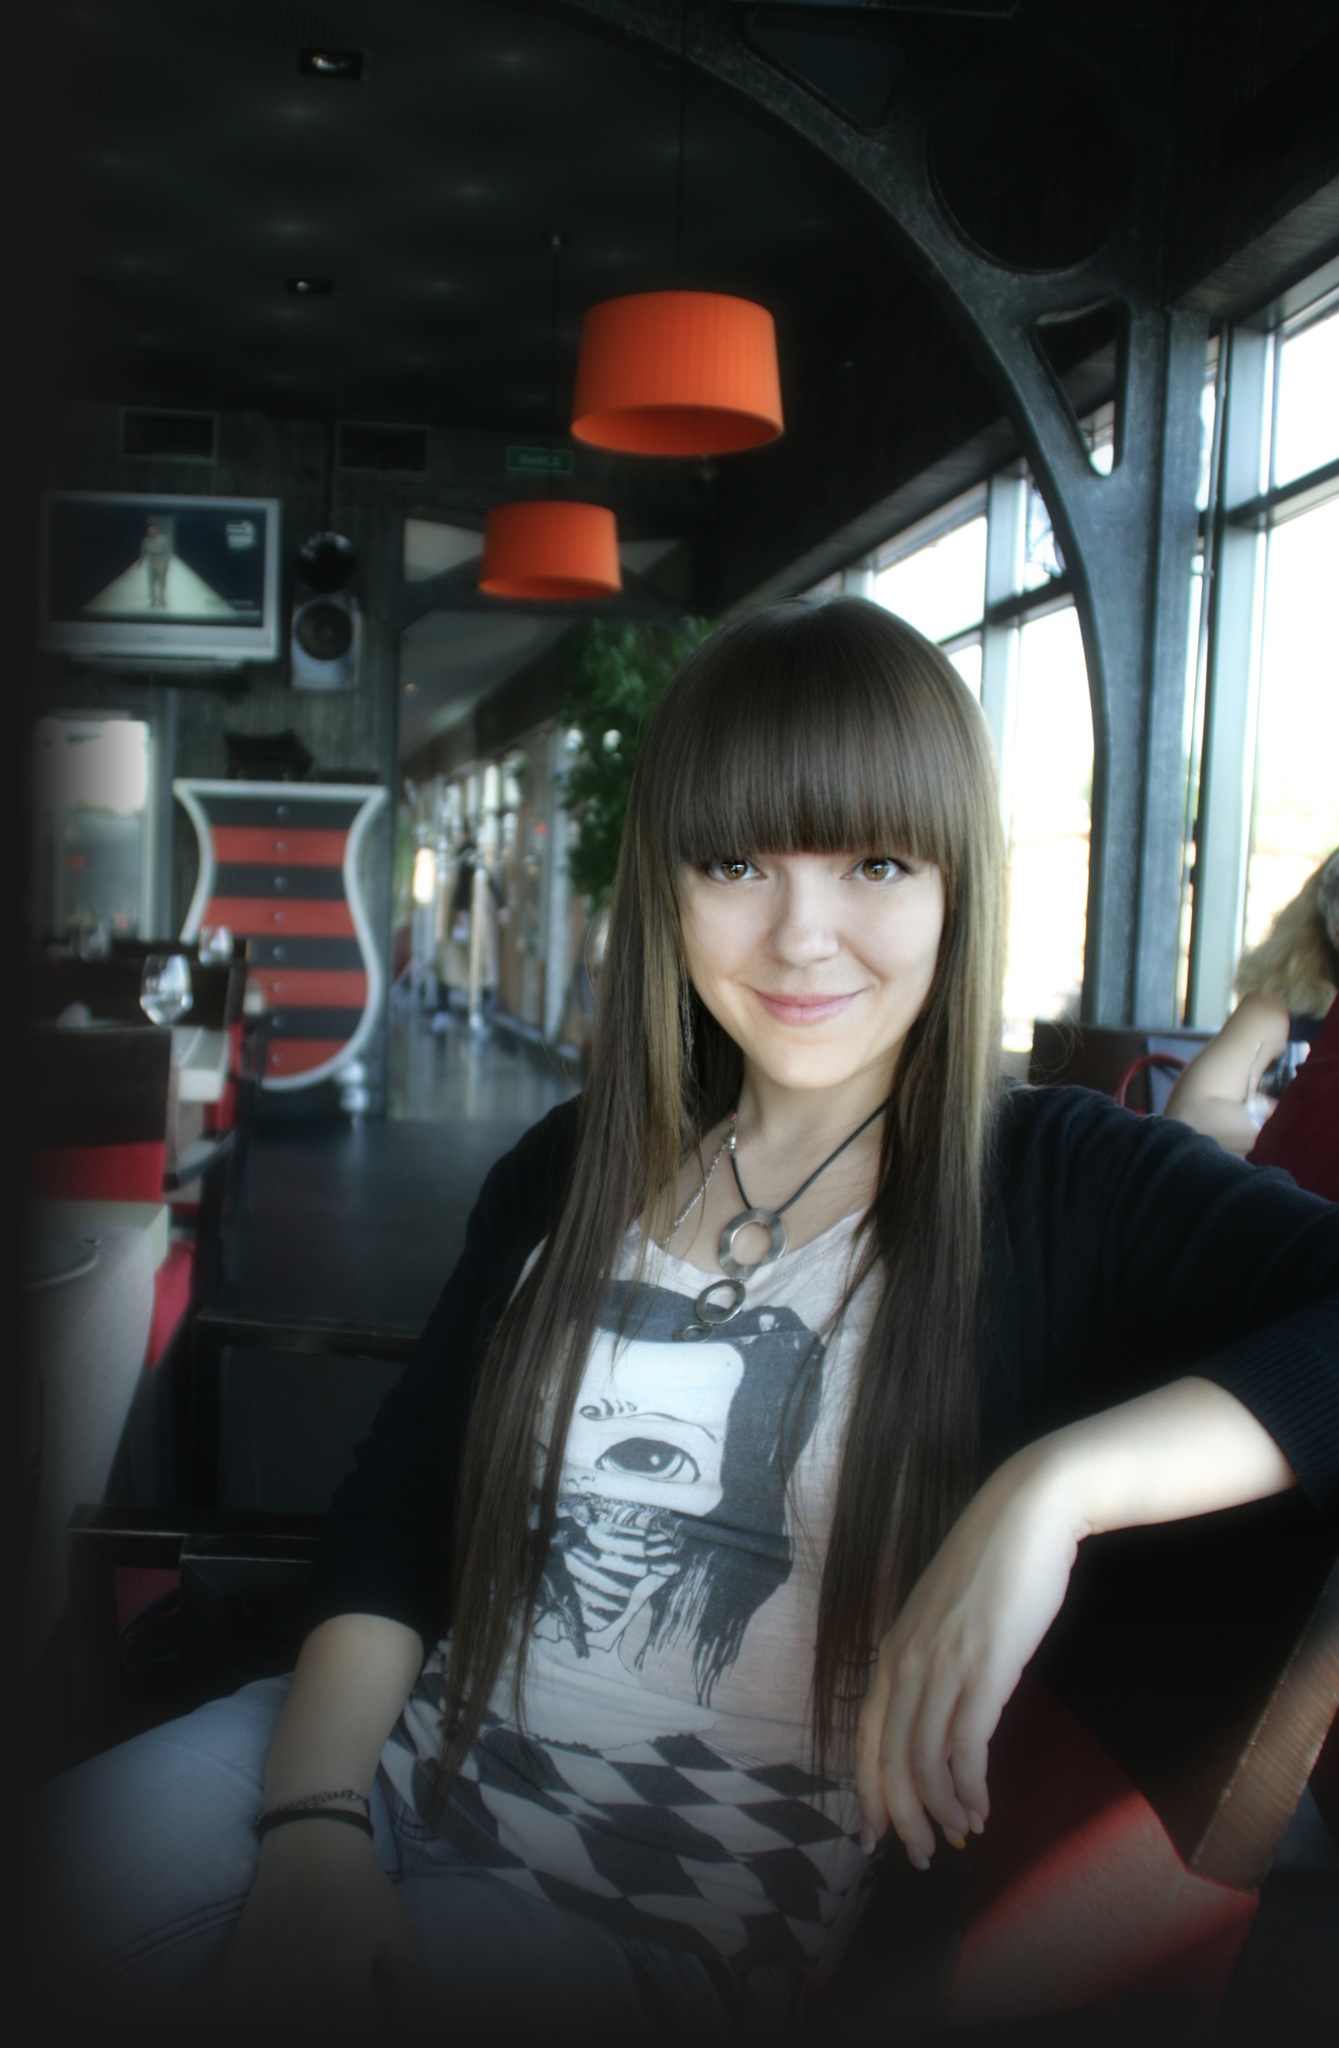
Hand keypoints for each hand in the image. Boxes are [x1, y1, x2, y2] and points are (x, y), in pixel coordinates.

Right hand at [223, 1818, 430, 2033]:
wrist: (309, 1841)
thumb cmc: (359, 1889)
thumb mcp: (397, 1934)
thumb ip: (410, 1989)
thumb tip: (415, 2029)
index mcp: (340, 1969)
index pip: (357, 2031)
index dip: (370, 2030)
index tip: (372, 2017)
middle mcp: (296, 1979)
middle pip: (317, 2035)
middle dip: (337, 2026)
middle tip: (346, 2008)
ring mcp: (261, 1979)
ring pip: (279, 2032)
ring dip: (301, 2026)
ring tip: (320, 2007)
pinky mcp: (236, 1975)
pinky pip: (240, 2022)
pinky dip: (258, 2026)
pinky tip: (281, 2012)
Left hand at [855, 1448, 1080, 1870]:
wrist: (1027, 1514)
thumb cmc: (993, 1564)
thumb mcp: (946, 1616)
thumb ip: (934, 1658)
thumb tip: (940, 1712)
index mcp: (892, 1649)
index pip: (866, 1737)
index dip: (869, 1792)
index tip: (877, 1834)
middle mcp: (906, 1661)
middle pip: (891, 1761)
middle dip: (904, 1817)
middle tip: (924, 1856)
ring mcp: (943, 1665)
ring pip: (926, 1763)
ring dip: (943, 1810)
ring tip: (963, 1834)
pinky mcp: (985, 1669)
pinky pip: (966, 1748)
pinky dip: (971, 1788)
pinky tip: (984, 1805)